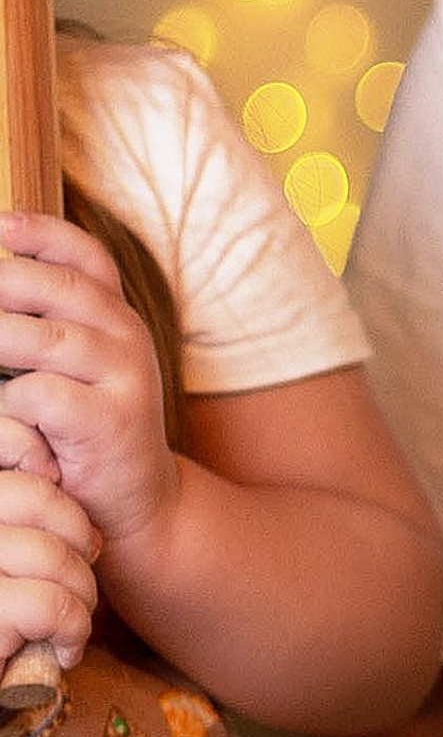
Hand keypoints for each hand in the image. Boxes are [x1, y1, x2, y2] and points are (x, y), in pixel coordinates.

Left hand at [0, 211, 178, 552]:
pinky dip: (6, 403)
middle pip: (55, 289)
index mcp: (115, 315)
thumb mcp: (73, 365)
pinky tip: (2, 415)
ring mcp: (124, 377)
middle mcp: (127, 336)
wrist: (135, 503)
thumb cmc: (81, 429)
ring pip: (41, 340)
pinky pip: (40, 395)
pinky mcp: (110, 421)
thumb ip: (43, 324)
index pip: (84, 256)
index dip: (41, 233)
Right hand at [0, 422, 101, 668]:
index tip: (73, 530)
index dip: (53, 483)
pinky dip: (73, 630)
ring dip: (81, 594)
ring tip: (72, 618)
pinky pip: (50, 604)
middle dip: (78, 539)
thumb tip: (59, 467)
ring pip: (51, 554)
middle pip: (36, 496)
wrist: (4, 686)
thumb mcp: (15, 546)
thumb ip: (22, 502)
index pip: (9, 445)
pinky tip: (64, 648)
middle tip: (81, 576)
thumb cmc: (11, 613)